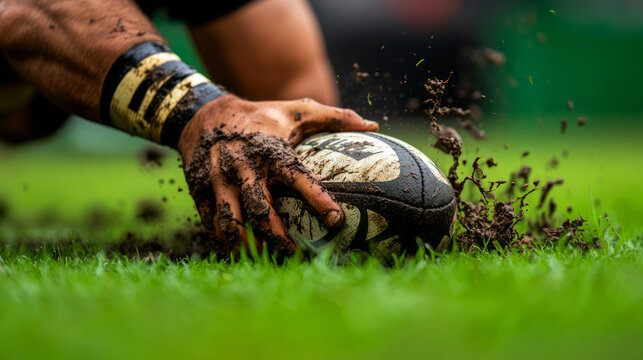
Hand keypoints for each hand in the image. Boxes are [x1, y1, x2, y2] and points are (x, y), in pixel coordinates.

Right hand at [178, 95, 378, 257]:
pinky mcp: (202, 189)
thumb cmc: (259, 115)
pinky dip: (224, 239)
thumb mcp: (296, 110)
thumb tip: (374, 127)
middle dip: (278, 236)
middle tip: (295, 253)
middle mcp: (244, 167)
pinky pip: (212, 221)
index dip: (318, 199)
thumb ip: (334, 117)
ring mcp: (220, 180)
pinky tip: (238, 250)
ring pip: (231, 220)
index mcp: (271, 150)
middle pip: (260, 210)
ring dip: (248, 243)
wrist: (203, 113)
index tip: (336, 220)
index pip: (298, 177)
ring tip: (265, 257)